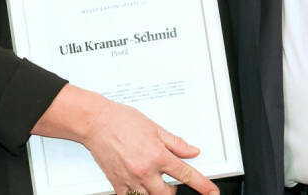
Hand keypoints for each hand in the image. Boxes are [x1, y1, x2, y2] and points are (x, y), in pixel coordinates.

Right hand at [32, 85, 217, 194]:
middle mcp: (145, 170)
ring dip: (156, 194)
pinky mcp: (117, 184)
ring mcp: (130, 179)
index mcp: (157, 155)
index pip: (186, 174)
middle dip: (173, 191)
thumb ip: (176, 143)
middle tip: (171, 182)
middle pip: (168, 194)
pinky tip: (138, 185)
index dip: (203, 185)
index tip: (211, 192)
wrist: (96, 122)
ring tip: (154, 182)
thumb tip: (192, 151)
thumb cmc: (122, 121)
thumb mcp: (155, 128)